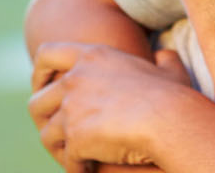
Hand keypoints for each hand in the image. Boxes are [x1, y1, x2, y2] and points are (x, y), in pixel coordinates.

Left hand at [28, 42, 197, 171]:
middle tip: (54, 133)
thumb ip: (163, 59)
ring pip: (47, 134)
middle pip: (38, 101)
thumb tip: (164, 55)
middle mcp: (75, 80)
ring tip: (73, 158)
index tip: (42, 87)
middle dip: (42, 121)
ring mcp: (72, 109)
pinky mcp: (76, 137)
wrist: (170, 121)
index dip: (39, 72)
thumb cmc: (175, 98)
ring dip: (58, 149)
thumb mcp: (169, 71)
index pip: (47, 54)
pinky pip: (68, 159)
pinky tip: (87, 172)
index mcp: (92, 57)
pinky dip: (75, 168)